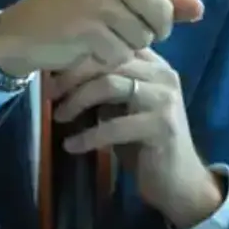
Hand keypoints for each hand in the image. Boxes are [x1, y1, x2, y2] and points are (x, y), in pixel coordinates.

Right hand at [0, 0, 215, 77]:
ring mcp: (98, 0)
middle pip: (161, 14)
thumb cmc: (75, 11)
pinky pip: (121, 53)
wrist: (25, 31)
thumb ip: (159, 2)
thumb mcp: (116, 0)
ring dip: (126, 45)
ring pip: (143, 37)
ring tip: (99, 35)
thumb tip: (199, 8)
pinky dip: (109, 58)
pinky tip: (88, 48)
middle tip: (124, 28)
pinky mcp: (89, 27)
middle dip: (153, 30)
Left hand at [47, 48, 223, 228]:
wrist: (178, 183)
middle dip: (73, 76)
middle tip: (50, 93)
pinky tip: (71, 146)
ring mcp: (165, 98)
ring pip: (110, 84)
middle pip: (109, 59)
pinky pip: (114, 126)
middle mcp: (163, 74)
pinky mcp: (162, 126)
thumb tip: (63, 74)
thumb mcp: (123, 107)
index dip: (80, 55)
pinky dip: (88, 136)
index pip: (114, 45)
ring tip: (58, 117)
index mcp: (154, 65)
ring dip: (77, 101)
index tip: (53, 71)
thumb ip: (105, 86)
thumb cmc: (144, 144)